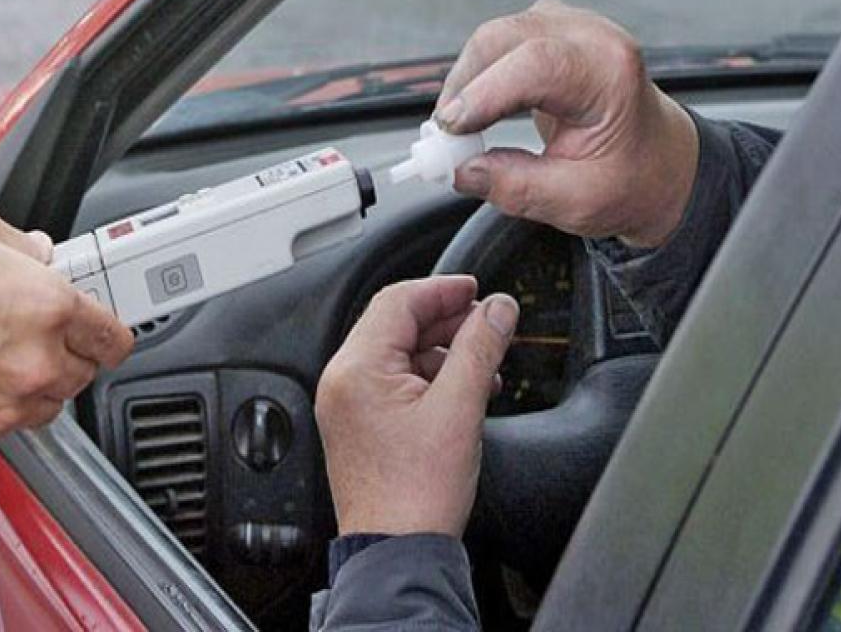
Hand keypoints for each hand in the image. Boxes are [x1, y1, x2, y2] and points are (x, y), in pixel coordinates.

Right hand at [0, 204, 133, 442]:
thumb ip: (18, 244)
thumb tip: (35, 253)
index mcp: (49, 307)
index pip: (112, 337)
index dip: (108, 331)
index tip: (100, 329)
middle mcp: (35, 362)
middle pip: (83, 374)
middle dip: (70, 354)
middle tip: (40, 333)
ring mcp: (3, 403)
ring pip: (47, 406)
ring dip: (38, 386)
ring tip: (4, 358)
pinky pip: (6, 426)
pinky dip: (0, 407)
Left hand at [315, 277, 517, 538]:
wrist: (397, 550)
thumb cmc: (417, 493)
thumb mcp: (460, 408)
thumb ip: (480, 348)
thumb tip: (497, 309)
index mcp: (357, 368)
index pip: (397, 302)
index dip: (442, 289)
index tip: (476, 289)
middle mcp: (343, 380)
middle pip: (395, 324)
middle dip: (446, 321)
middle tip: (486, 322)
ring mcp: (347, 404)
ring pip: (397, 353)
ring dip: (441, 351)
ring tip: (483, 365)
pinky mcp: (358, 424)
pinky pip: (393, 381)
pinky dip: (428, 377)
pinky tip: (462, 391)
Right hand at [435, 0, 698, 247]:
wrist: (659, 163)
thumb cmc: (631, 179)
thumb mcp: (577, 202)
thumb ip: (515, 187)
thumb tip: (460, 170)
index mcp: (611, 74)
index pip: (536, 65)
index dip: (483, 94)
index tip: (450, 132)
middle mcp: (592, 38)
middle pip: (502, 39)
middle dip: (463, 87)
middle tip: (444, 138)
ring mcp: (570, 27)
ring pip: (492, 38)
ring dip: (466, 82)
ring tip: (461, 131)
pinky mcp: (550, 31)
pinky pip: (497, 43)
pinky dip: (477, 75)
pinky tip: (476, 110)